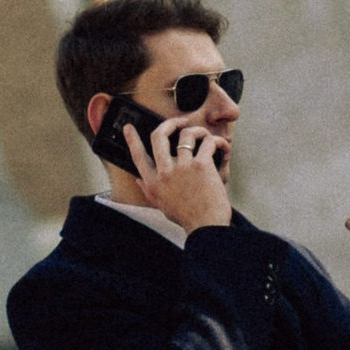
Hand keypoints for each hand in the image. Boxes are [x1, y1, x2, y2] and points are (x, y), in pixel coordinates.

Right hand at [126, 113, 231, 235]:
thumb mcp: (161, 205)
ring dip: (198, 131)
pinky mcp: (201, 166)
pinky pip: (208, 142)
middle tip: (177, 122)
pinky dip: (217, 141)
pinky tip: (222, 147)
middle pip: (158, 136)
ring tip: (204, 136)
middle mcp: (164, 173)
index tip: (128, 127)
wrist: (207, 226)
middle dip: (169, 123)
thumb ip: (149, 190)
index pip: (137, 156)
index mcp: (152, 183)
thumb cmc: (187, 217)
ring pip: (186, 134)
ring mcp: (182, 167)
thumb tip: (138, 178)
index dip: (131, 139)